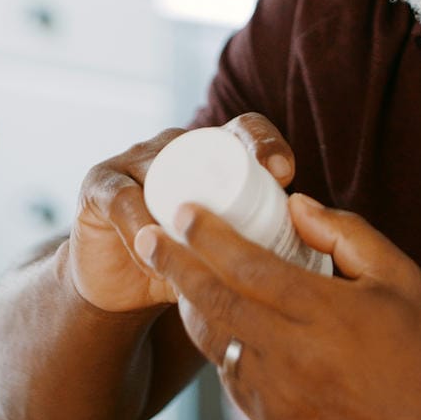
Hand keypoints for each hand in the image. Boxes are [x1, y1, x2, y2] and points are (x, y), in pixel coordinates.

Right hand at [67, 114, 295, 314]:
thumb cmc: (187, 265)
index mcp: (213, 154)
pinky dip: (141, 228)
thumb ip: (264, 245)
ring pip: (164, 171)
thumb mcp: (231, 253)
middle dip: (233, 164)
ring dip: (183, 209)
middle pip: (205, 142)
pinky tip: (154, 253)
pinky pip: (123, 199)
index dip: (266, 143)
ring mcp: (135, 160)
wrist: (122, 288)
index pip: (245, 130)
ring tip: (203, 245)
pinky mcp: (99, 185)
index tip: (286, 175)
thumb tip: (321, 259)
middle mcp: (175, 146)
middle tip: (257, 198)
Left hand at [134, 194, 420, 419]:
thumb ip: (345, 233)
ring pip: (214, 342)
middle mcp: (293, 355)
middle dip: (175, 265)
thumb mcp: (399, 276)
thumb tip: (295, 205)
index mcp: (324, 314)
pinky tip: (217, 322)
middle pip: (214, 302)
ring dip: (189, 306)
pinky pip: (230, 376)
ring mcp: (278, 394)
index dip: (209, 237)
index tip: (186, 212)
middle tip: (146, 237)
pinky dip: (218, 344)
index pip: (248, 267)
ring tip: (173, 275)